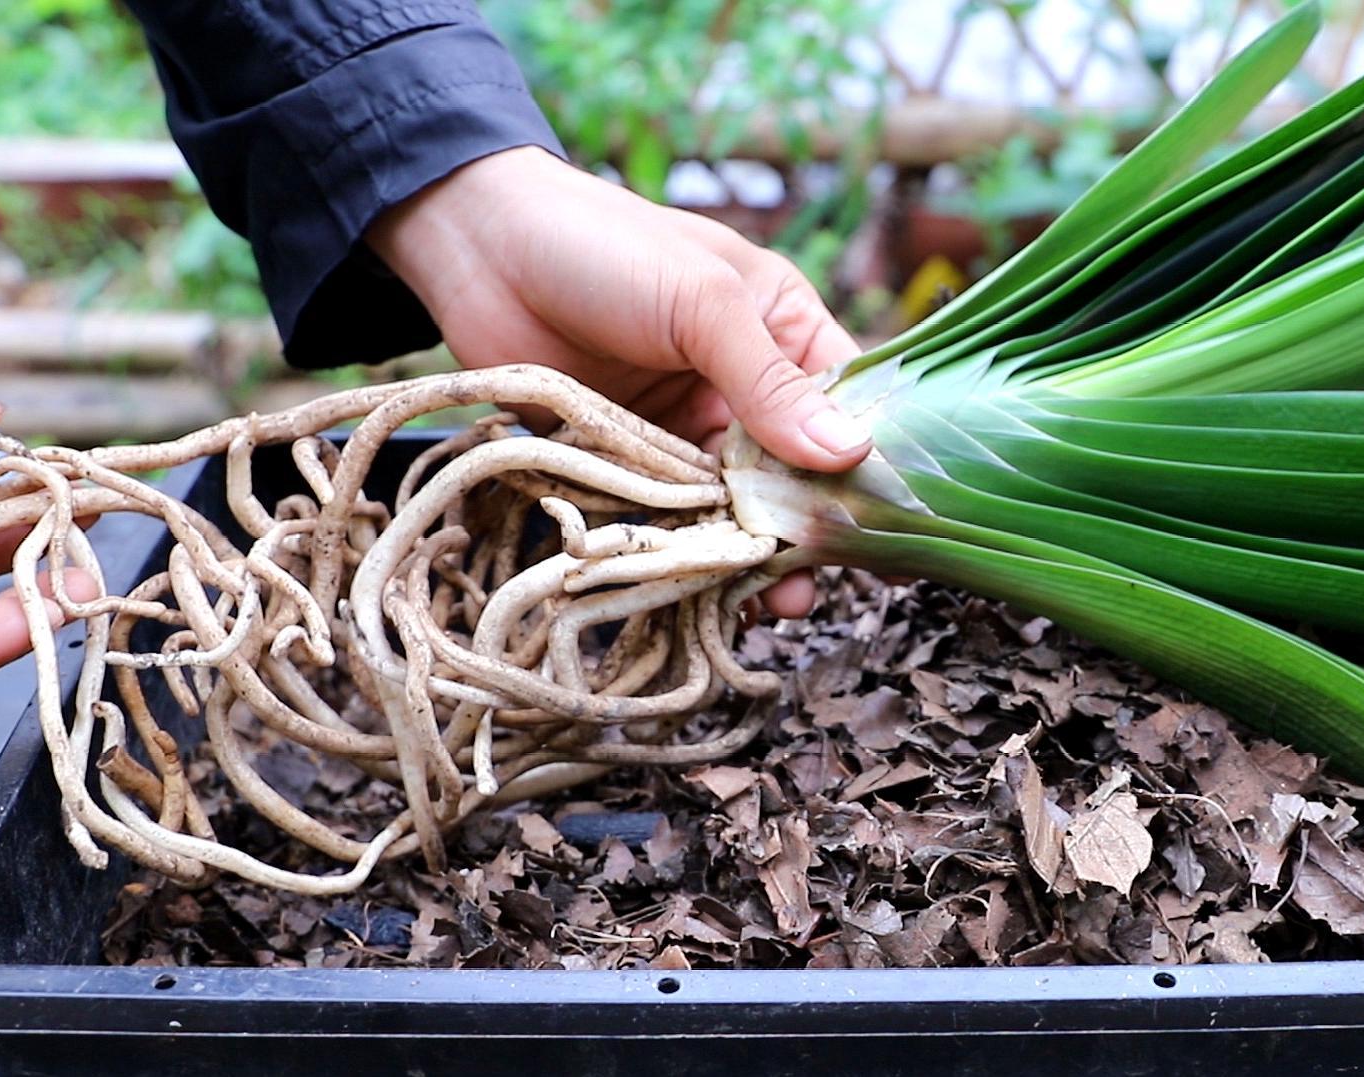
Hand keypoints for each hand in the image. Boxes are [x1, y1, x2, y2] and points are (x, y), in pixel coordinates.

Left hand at [369, 146, 871, 616]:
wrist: (475, 248)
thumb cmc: (602, 247)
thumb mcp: (702, 305)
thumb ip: (770, 384)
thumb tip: (850, 455)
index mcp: (781, 328)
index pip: (848, 406)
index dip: (868, 467)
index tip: (887, 531)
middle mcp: (742, 385)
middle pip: (794, 472)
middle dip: (806, 529)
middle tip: (816, 584)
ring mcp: (685, 427)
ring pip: (735, 505)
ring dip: (750, 553)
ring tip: (771, 603)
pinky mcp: (630, 461)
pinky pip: (671, 517)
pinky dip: (689, 554)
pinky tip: (707, 591)